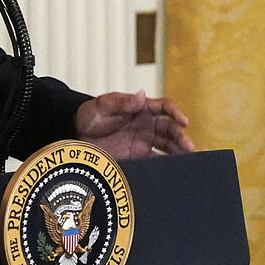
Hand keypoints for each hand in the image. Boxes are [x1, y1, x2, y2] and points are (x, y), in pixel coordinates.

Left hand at [74, 90, 194, 157]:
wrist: (76, 132)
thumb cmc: (90, 114)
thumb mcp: (104, 105)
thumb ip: (123, 103)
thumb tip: (141, 95)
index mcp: (141, 108)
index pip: (165, 107)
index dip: (176, 113)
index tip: (184, 121)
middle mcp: (147, 124)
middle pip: (170, 129)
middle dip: (181, 137)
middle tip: (188, 147)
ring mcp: (143, 140)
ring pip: (167, 145)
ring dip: (178, 151)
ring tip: (187, 160)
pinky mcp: (137, 155)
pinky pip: (155, 160)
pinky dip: (164, 165)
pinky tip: (171, 169)